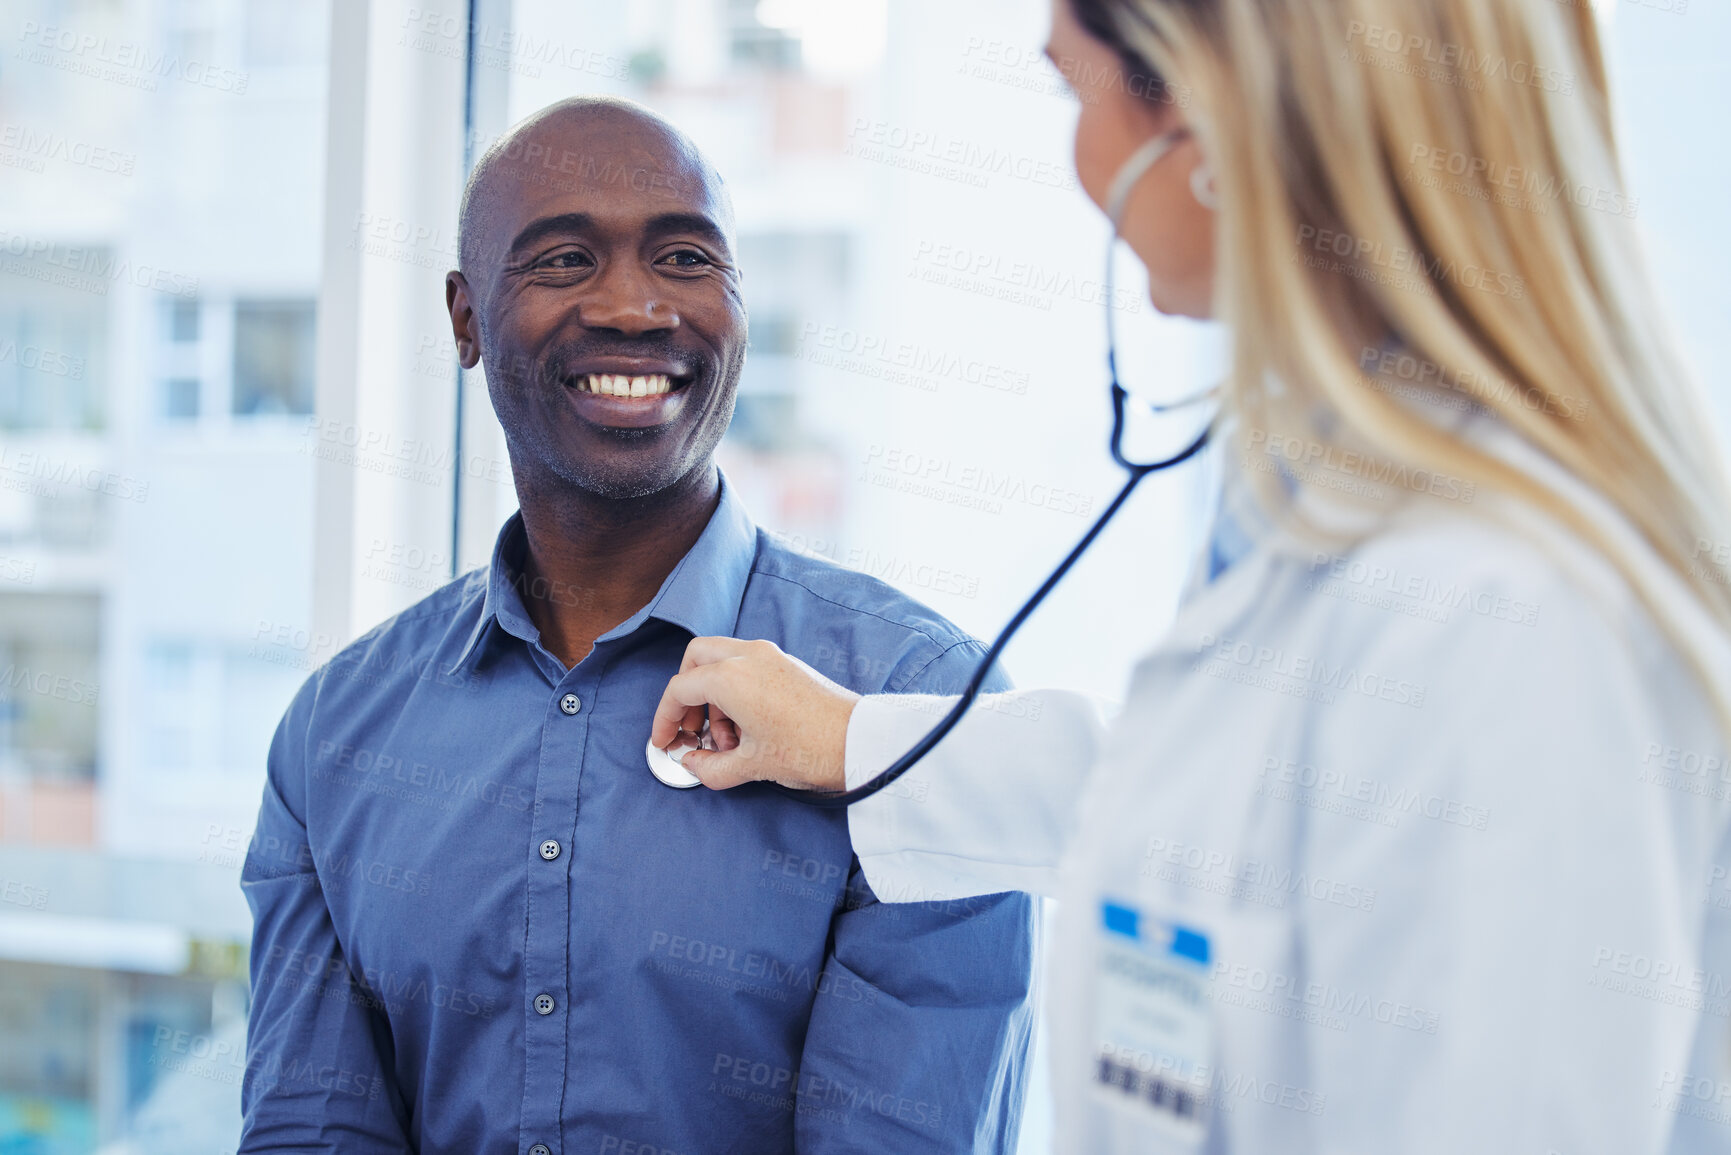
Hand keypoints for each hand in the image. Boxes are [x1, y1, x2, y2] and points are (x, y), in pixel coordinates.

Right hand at [650, 637, 859, 790]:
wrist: (861, 742)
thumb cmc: (811, 749)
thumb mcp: (752, 767)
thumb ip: (710, 768)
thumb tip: (693, 763)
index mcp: (731, 677)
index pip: (680, 689)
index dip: (665, 718)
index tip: (665, 740)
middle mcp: (748, 656)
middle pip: (696, 659)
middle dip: (687, 696)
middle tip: (692, 731)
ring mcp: (771, 656)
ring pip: (721, 661)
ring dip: (713, 696)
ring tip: (726, 741)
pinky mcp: (788, 664)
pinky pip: (746, 667)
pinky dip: (735, 691)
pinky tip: (747, 729)